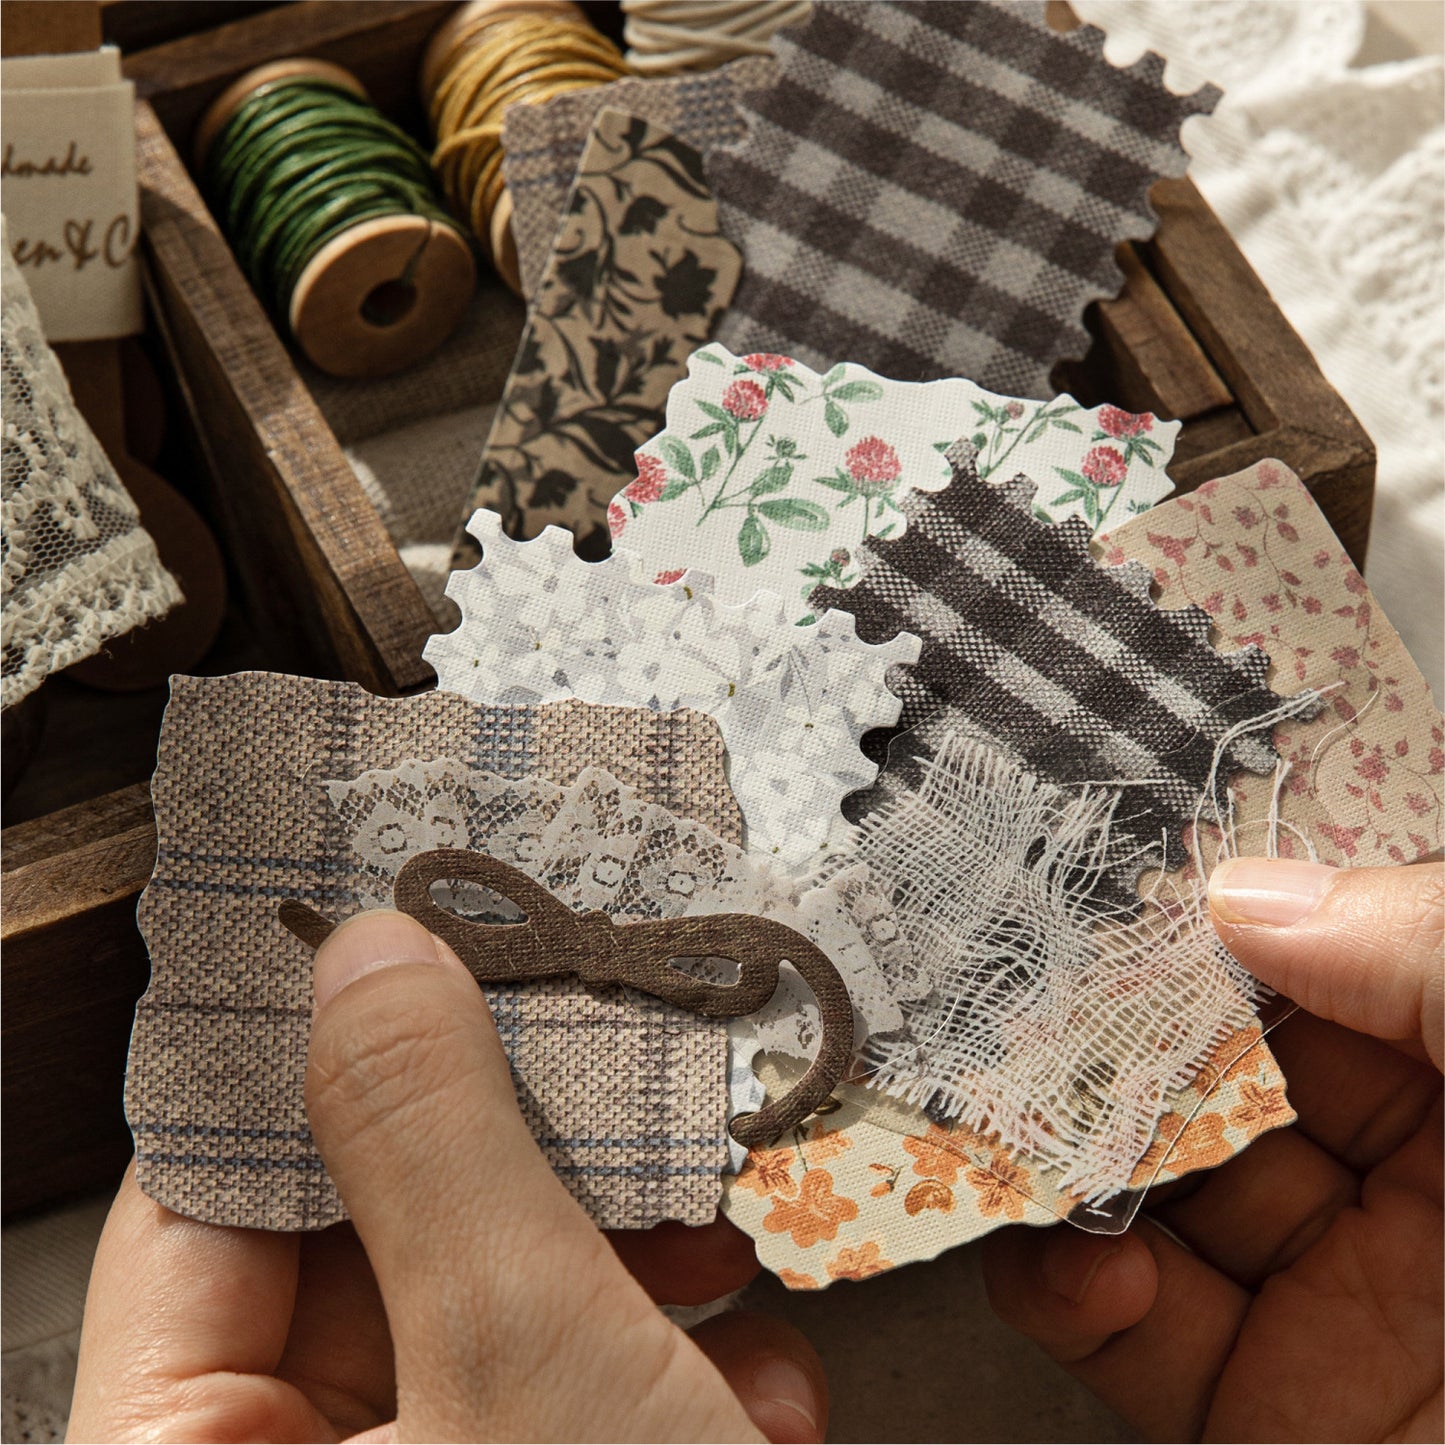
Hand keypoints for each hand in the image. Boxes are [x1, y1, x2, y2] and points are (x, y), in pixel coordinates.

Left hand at [69, 911, 826, 1442]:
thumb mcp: (527, 1364)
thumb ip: (435, 1140)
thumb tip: (368, 953)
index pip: (206, 1205)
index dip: (308, 1057)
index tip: (401, 935)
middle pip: (380, 1243)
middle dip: (526, 1166)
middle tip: (608, 1060)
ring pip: (506, 1306)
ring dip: (634, 1270)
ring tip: (718, 1248)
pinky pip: (580, 1388)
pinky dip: (676, 1368)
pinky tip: (757, 1392)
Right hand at [983, 858, 1441, 1441]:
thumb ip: (1430, 953)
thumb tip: (1247, 894)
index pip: (1319, 973)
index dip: (1213, 936)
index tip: (1120, 906)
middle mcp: (1415, 1189)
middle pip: (1215, 1082)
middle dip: (1116, 1047)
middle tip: (1037, 1018)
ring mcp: (1331, 1307)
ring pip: (1151, 1199)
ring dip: (1070, 1165)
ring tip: (1028, 1134)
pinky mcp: (1265, 1420)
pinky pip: (1131, 1338)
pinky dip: (1065, 1292)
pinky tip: (1080, 1263)